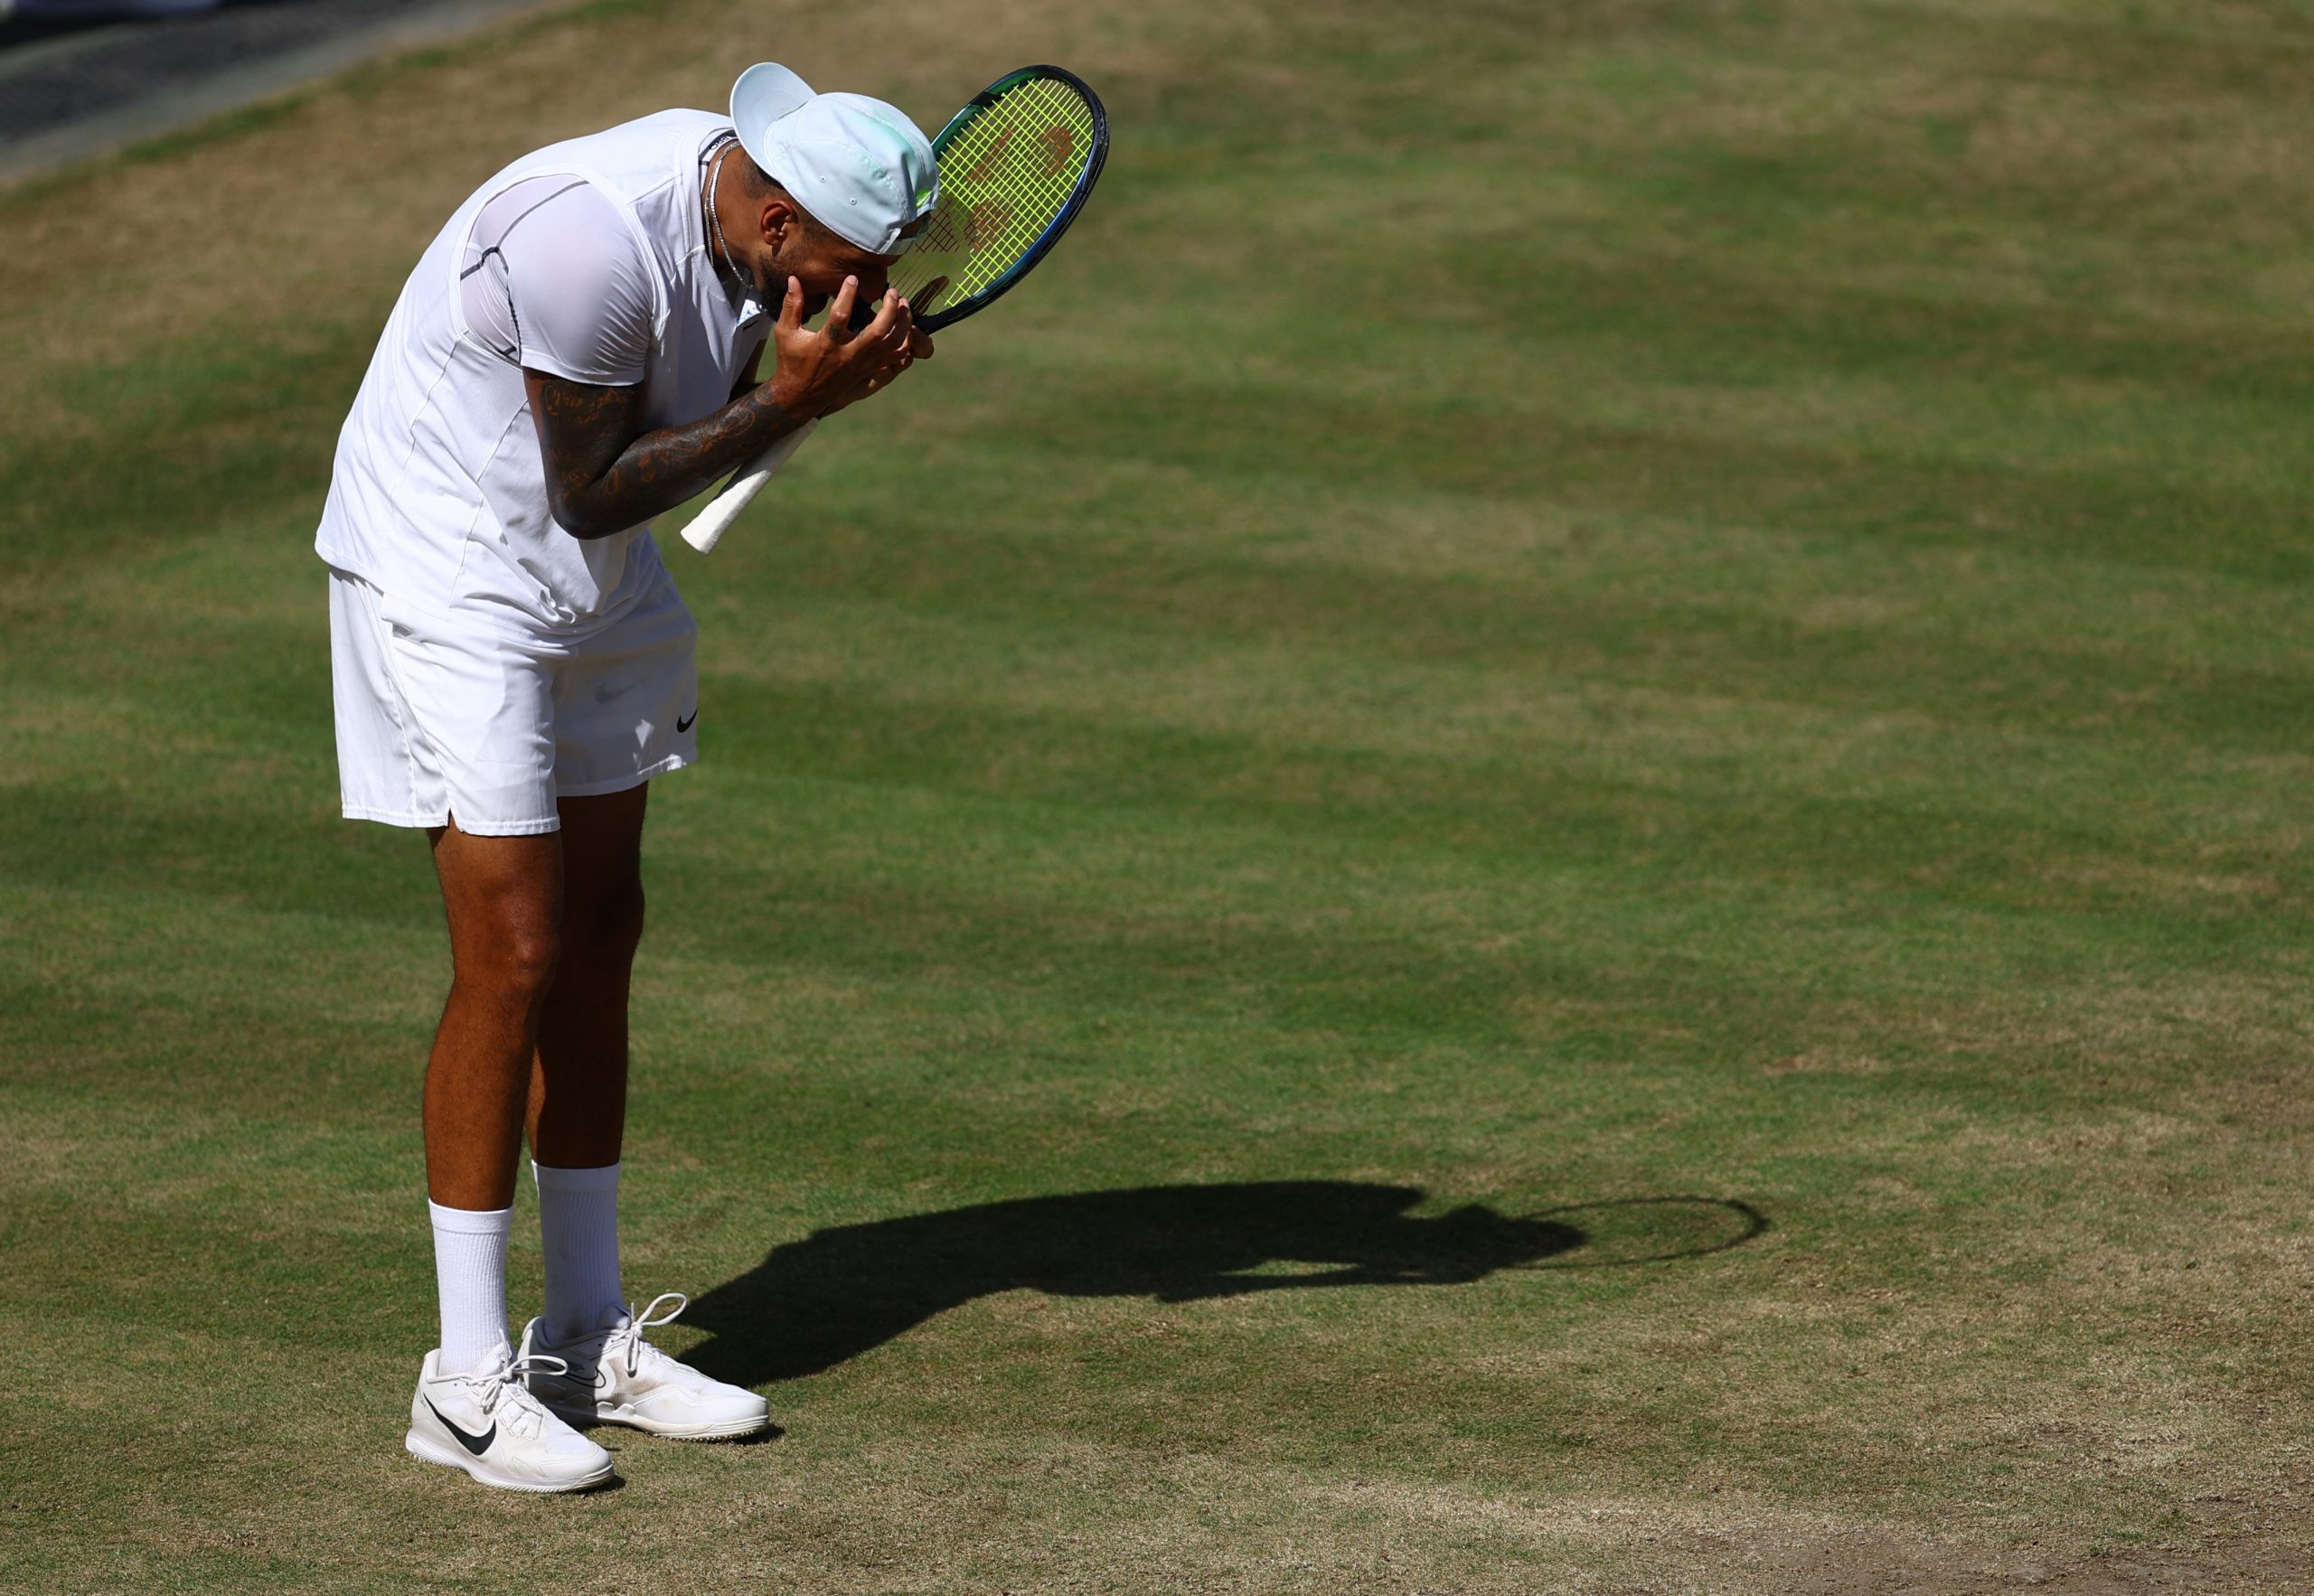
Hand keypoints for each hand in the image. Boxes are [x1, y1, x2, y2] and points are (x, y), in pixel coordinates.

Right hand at [766, 276, 928, 419]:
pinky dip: (906, 342)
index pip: (840, 316)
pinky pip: (896, 357)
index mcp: (826, 344)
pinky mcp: (869, 370)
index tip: (853, 278)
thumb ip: (792, 305)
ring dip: (903, 324)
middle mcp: (847, 355)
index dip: (848, 294)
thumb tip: (793, 279)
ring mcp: (862, 364)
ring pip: (893, 345)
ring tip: (904, 305)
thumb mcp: (786, 332)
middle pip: (877, 332)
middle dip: (890, 309)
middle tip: (892, 291)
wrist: (801, 396)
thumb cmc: (792, 361)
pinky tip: (905, 326)